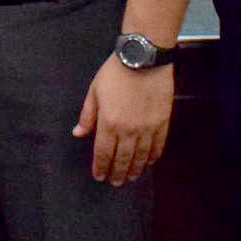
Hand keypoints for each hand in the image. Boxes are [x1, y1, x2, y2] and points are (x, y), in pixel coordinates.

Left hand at [72, 54, 173, 185]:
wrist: (144, 58)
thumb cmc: (116, 72)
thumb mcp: (94, 91)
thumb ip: (87, 115)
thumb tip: (78, 133)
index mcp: (109, 123)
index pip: (103, 153)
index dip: (101, 167)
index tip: (99, 176)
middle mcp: (128, 130)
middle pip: (122, 159)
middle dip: (118, 173)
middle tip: (116, 182)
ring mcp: (147, 127)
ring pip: (141, 156)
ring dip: (135, 169)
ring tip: (132, 177)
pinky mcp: (162, 122)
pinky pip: (158, 146)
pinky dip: (153, 156)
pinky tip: (149, 162)